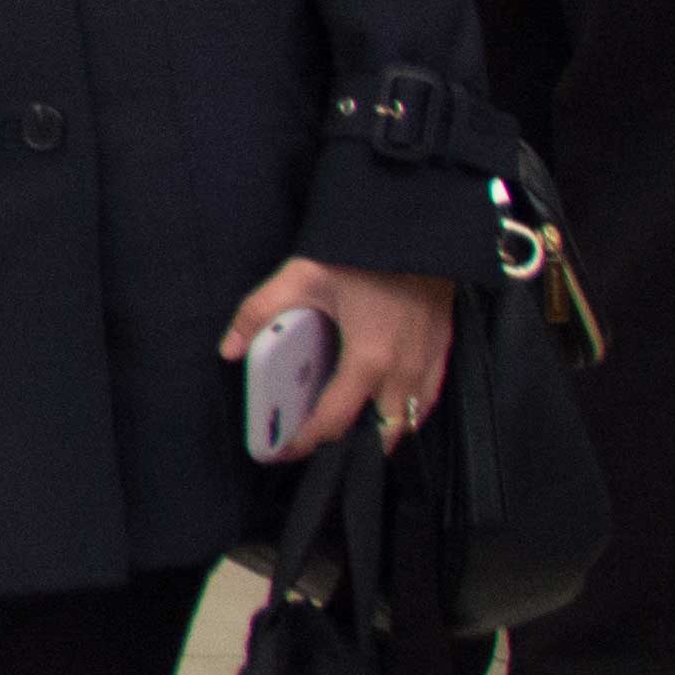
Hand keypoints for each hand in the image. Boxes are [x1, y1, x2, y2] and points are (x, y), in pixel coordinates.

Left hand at [222, 259, 458, 462]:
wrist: (419, 223)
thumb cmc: (360, 252)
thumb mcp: (300, 277)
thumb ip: (259, 313)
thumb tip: (228, 349)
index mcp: (368, 358)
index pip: (336, 419)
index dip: (309, 441)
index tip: (286, 451)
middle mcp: (404, 369)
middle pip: (382, 431)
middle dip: (351, 448)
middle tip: (319, 449)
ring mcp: (430, 361)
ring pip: (411, 419)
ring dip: (382, 434)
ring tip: (351, 437)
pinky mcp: (446, 348)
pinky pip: (430, 397)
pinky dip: (409, 413)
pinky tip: (389, 408)